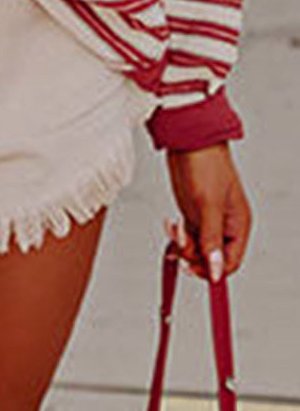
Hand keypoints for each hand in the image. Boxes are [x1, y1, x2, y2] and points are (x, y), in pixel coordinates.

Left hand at [165, 143, 251, 281]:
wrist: (188, 138)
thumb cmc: (205, 164)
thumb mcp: (207, 205)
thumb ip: (211, 240)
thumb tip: (216, 272)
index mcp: (239, 225)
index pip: (231, 262)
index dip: (213, 270)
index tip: (192, 268)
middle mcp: (226, 225)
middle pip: (211, 258)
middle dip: (193, 254)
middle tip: (178, 244)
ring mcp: (209, 219)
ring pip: (197, 247)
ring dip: (182, 244)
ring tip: (172, 229)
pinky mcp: (194, 212)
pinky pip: (188, 235)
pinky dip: (177, 236)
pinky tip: (170, 227)